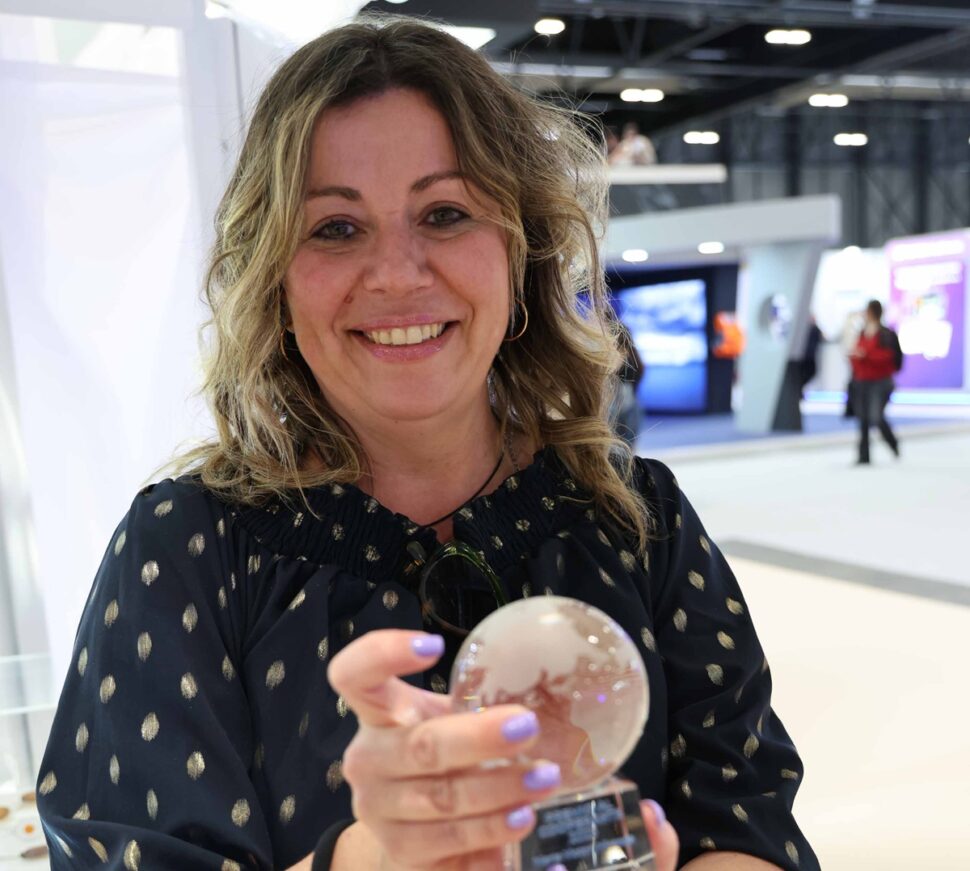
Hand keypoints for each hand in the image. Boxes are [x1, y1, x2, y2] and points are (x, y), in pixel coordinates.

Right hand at [327, 630, 563, 869]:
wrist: (412, 827)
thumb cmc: (438, 756)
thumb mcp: (448, 720)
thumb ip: (476, 703)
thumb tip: (543, 688)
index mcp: (376, 713)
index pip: (354, 675)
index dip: (384, 654)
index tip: (432, 646)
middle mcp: (368, 760)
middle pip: (420, 746)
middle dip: (478, 738)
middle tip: (528, 727)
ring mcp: (379, 811)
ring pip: (442, 800)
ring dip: (498, 790)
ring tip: (542, 780)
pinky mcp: (401, 854)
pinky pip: (451, 846)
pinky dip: (491, 836)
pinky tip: (522, 820)